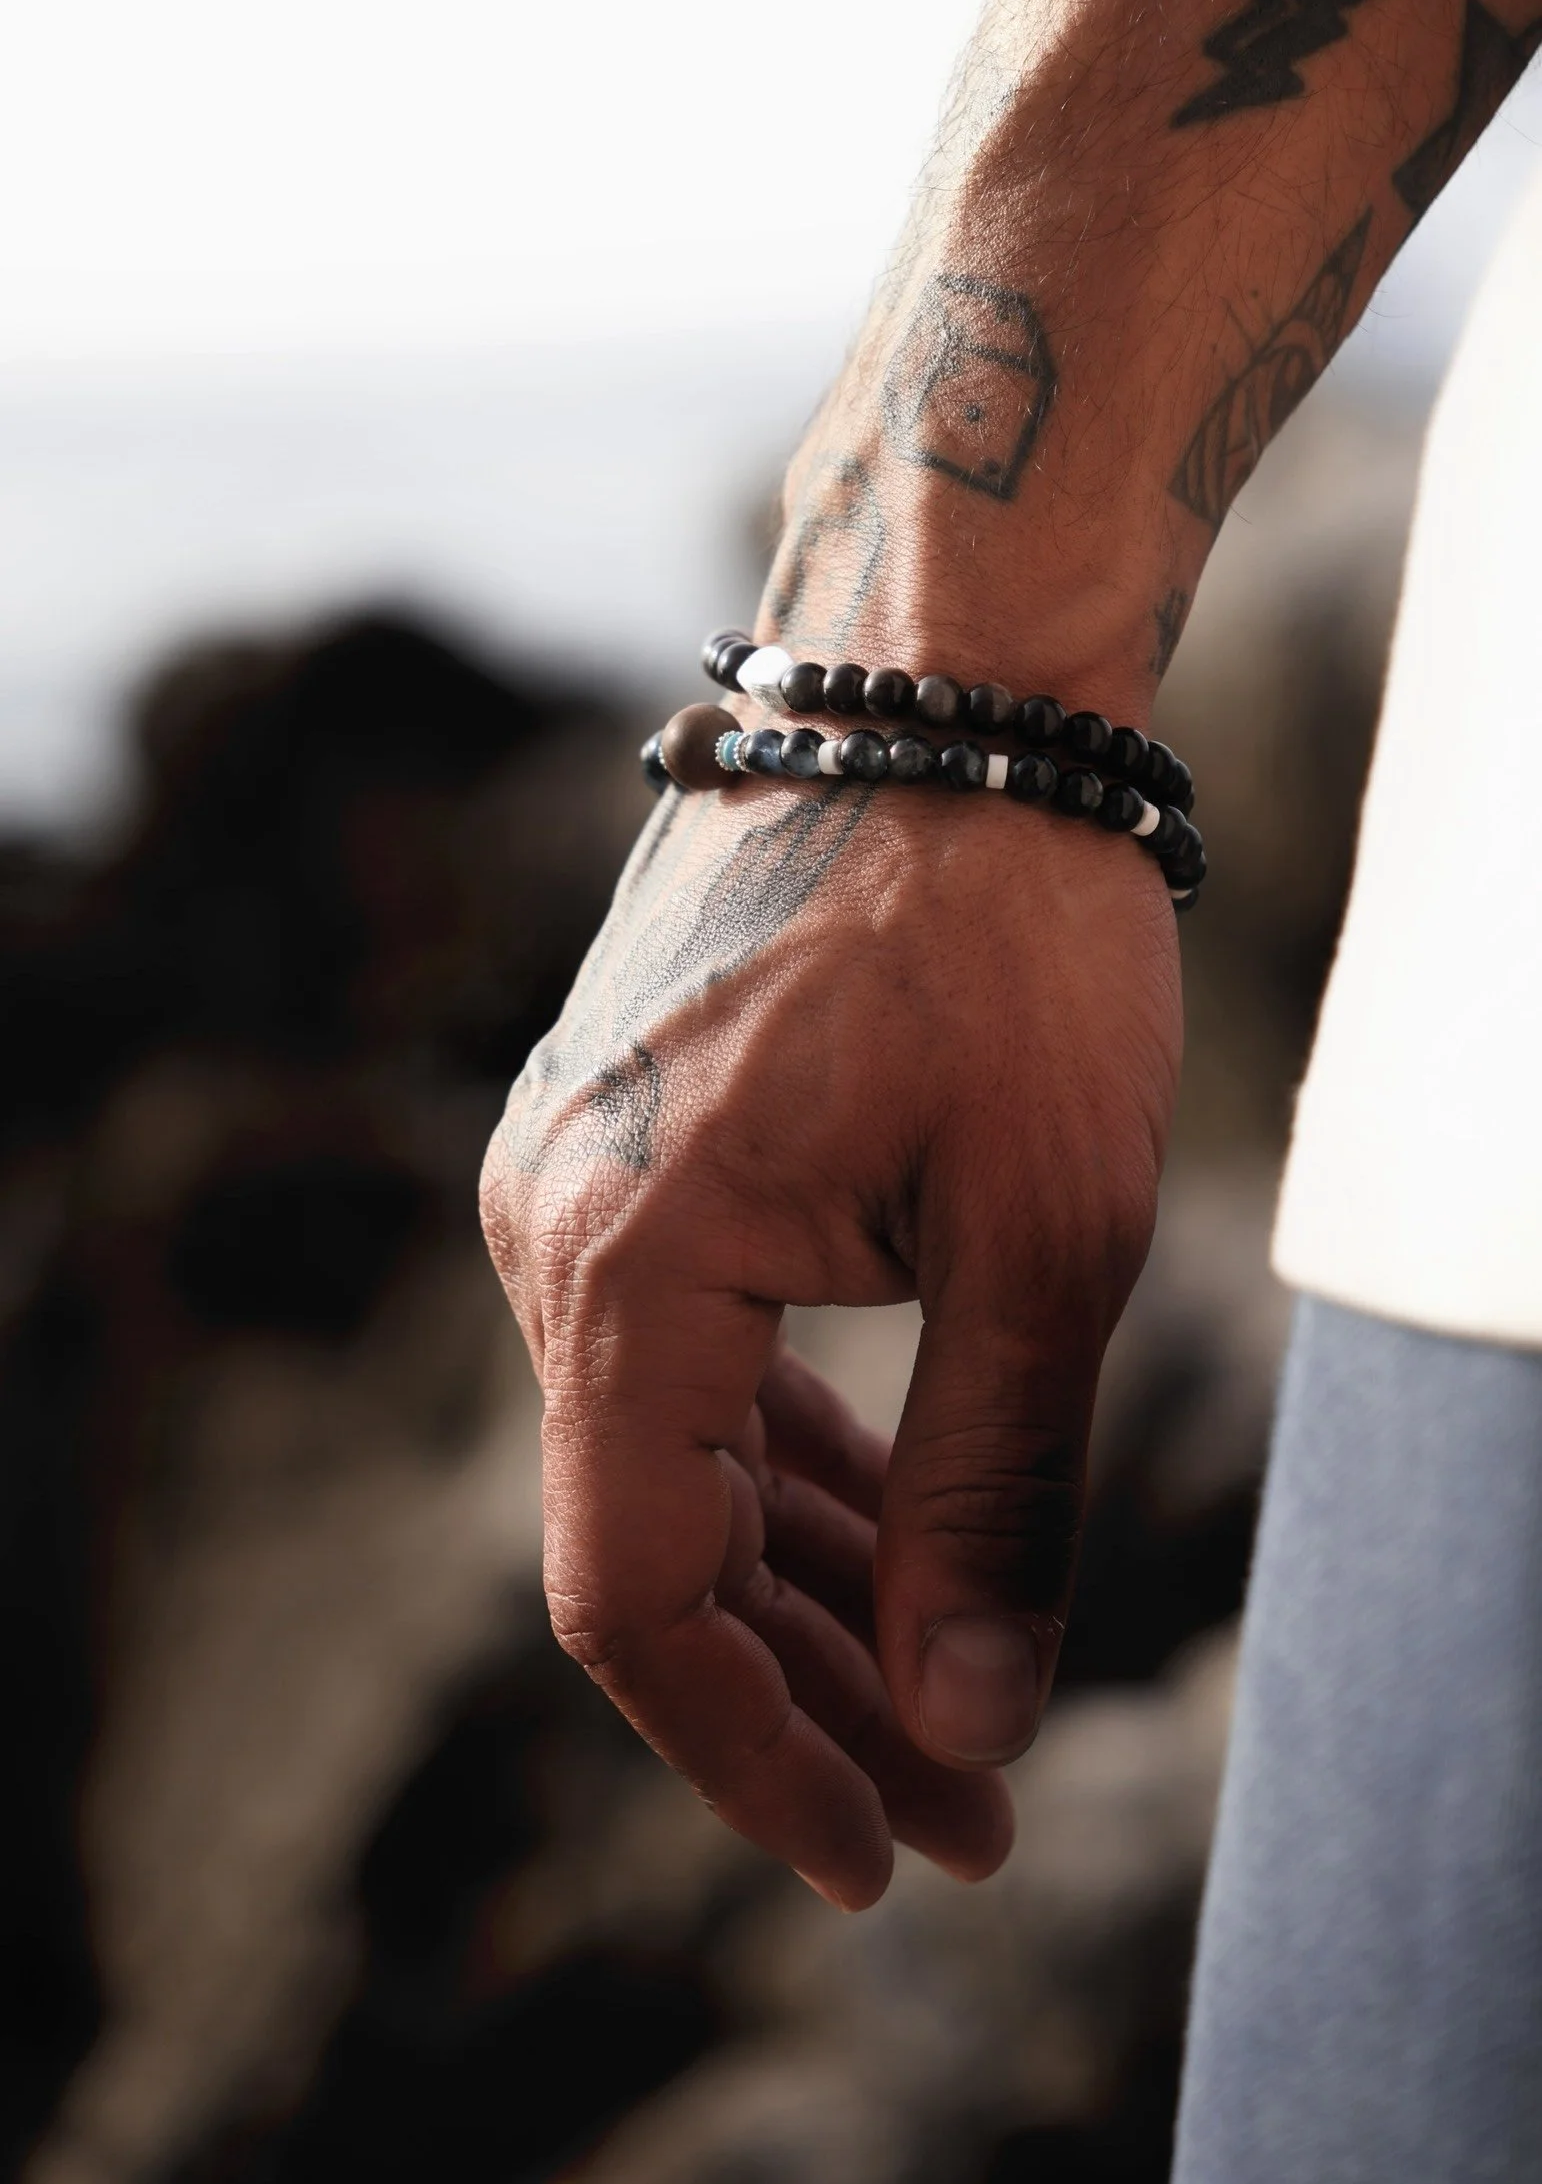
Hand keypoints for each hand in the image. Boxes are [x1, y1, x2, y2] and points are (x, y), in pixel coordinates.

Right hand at [480, 772, 1180, 1907]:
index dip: (758, 1753)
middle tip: (969, 1816)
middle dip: (819, 1697)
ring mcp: (589, 1187)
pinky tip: (898, 1551)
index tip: (883, 1855)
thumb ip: (999, 1488)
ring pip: (687, 1461)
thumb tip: (970, 1722)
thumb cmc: (1011, 933)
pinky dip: (801, 1468)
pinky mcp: (645, 1154)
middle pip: (665, 1545)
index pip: (641, 1593)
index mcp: (624, 1262)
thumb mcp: (1049, 1231)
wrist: (946, 691)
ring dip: (817, 1594)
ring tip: (960, 1718)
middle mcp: (561, 1234)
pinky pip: (704, 1364)